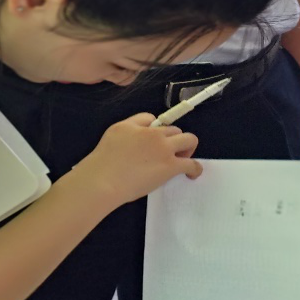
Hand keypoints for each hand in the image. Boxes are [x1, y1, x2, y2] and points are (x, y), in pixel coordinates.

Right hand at [73, 112, 201, 206]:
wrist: (104, 179)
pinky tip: (191, 174)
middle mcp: (154, 134)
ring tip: (182, 160)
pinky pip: (191, 163)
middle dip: (174, 139)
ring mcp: (164, 149)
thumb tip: (145, 129)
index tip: (154, 141)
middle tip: (168, 153)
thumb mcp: (114, 133)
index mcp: (137, 125)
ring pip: (188, 140)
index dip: (155, 130)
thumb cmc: (104, 161)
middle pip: (174, 129)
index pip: (153, 119)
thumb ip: (130, 127)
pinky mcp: (171, 166)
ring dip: (187, 148)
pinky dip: (195, 168)